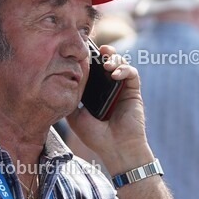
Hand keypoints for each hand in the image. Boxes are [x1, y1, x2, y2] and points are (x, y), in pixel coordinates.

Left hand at [66, 46, 152, 174]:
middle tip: (97, 50)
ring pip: (121, 63)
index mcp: (95, 92)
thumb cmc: (95, 136)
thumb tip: (64, 79)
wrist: (116, 149)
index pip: (93, 69)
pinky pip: (132, 74)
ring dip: (114, 59)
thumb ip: (71, 99)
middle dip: (103, 53)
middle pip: (107, 61)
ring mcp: (122, 89)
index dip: (89, 59)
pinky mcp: (134, 92)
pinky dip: (124, 70)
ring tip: (106, 64)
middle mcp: (109, 88)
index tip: (81, 52)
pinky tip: (115, 75)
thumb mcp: (75, 116)